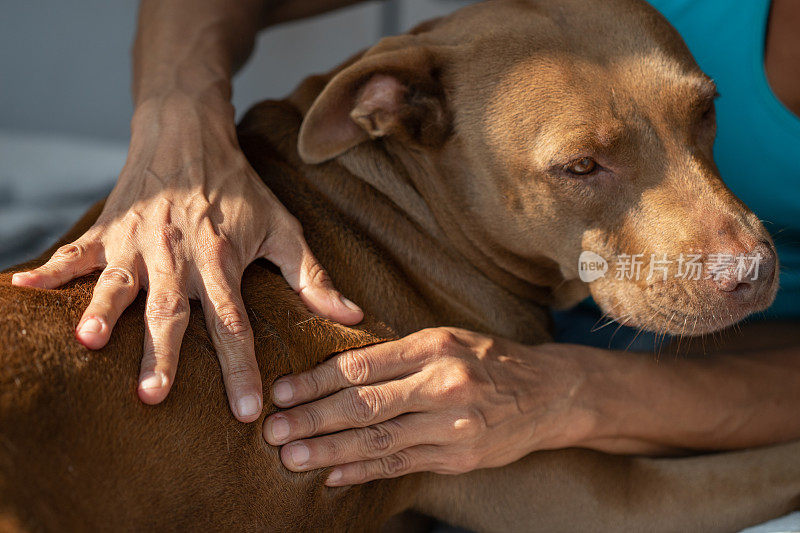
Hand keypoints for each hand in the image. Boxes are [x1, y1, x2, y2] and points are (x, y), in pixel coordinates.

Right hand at [11, 95, 362, 421]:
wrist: (190, 135)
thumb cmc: (240, 189)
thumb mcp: (284, 228)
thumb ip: (313, 277)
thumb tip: (352, 317)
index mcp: (221, 262)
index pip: (234, 324)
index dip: (241, 369)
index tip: (245, 412)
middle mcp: (177, 257)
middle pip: (170, 312)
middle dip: (162, 354)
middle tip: (153, 397)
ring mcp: (138, 243)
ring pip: (118, 283)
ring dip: (101, 310)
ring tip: (86, 342)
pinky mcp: (109, 230)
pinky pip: (76, 253)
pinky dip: (49, 272)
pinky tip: (19, 292)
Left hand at [262, 328, 595, 484]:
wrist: (551, 394)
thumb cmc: (490, 360)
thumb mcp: (448, 339)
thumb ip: (399, 355)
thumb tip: (338, 372)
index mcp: (435, 347)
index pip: (363, 366)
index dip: (317, 380)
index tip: (282, 390)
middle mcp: (443, 385)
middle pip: (364, 405)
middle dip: (313, 419)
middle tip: (273, 429)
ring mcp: (453, 426)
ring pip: (378, 441)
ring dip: (329, 452)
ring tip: (291, 457)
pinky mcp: (459, 457)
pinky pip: (401, 465)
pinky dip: (363, 472)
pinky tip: (333, 476)